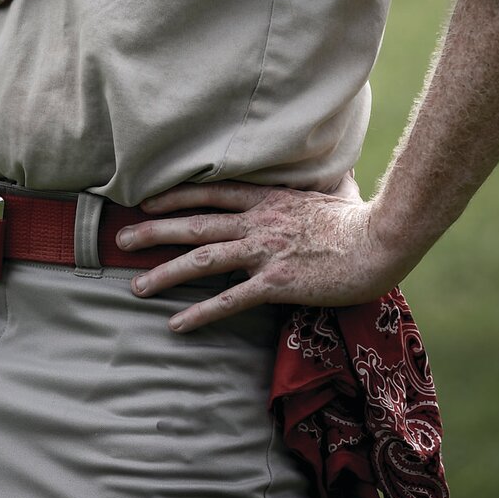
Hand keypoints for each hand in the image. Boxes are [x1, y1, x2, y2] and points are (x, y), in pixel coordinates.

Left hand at [115, 174, 409, 331]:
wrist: (379, 239)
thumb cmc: (359, 217)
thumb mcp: (329, 191)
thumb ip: (315, 185)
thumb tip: (330, 173)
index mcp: (266, 199)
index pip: (210, 193)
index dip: (175, 197)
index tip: (147, 201)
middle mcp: (256, 222)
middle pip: (194, 224)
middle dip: (153, 231)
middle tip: (120, 238)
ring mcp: (263, 251)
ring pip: (201, 260)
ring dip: (164, 273)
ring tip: (135, 286)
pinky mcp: (275, 282)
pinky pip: (229, 300)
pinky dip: (199, 313)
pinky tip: (176, 324)